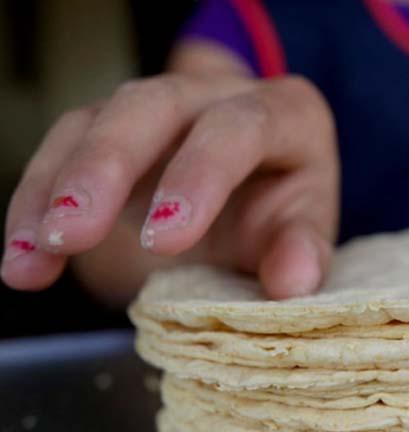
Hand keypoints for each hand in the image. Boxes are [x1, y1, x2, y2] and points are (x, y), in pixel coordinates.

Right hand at [1, 73, 338, 300]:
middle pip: (154, 106)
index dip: (200, 175)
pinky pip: (63, 150)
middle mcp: (218, 95)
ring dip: (57, 188)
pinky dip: (36, 202)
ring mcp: (160, 106)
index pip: (240, 128)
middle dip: (108, 166)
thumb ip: (302, 250)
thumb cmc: (284, 212)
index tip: (166, 239)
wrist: (254, 197)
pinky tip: (23, 256)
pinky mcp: (113, 129)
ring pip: (96, 121)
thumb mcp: (303, 230)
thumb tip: (291, 282)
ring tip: (32, 257)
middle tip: (74, 232)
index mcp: (285, 114)